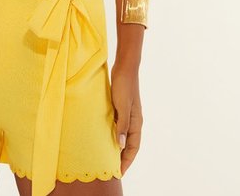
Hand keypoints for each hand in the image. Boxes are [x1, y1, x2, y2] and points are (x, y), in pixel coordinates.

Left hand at [110, 62, 142, 176]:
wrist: (124, 67)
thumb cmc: (124, 85)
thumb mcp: (122, 105)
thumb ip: (122, 125)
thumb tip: (121, 145)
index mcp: (136, 122)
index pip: (133, 147)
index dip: (127, 160)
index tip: (119, 172)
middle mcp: (133, 120)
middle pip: (129, 144)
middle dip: (122, 157)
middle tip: (111, 168)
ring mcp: (127, 114)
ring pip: (123, 135)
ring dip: (117, 146)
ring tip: (107, 156)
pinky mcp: (120, 108)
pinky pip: (117, 126)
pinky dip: (113, 134)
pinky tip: (103, 136)